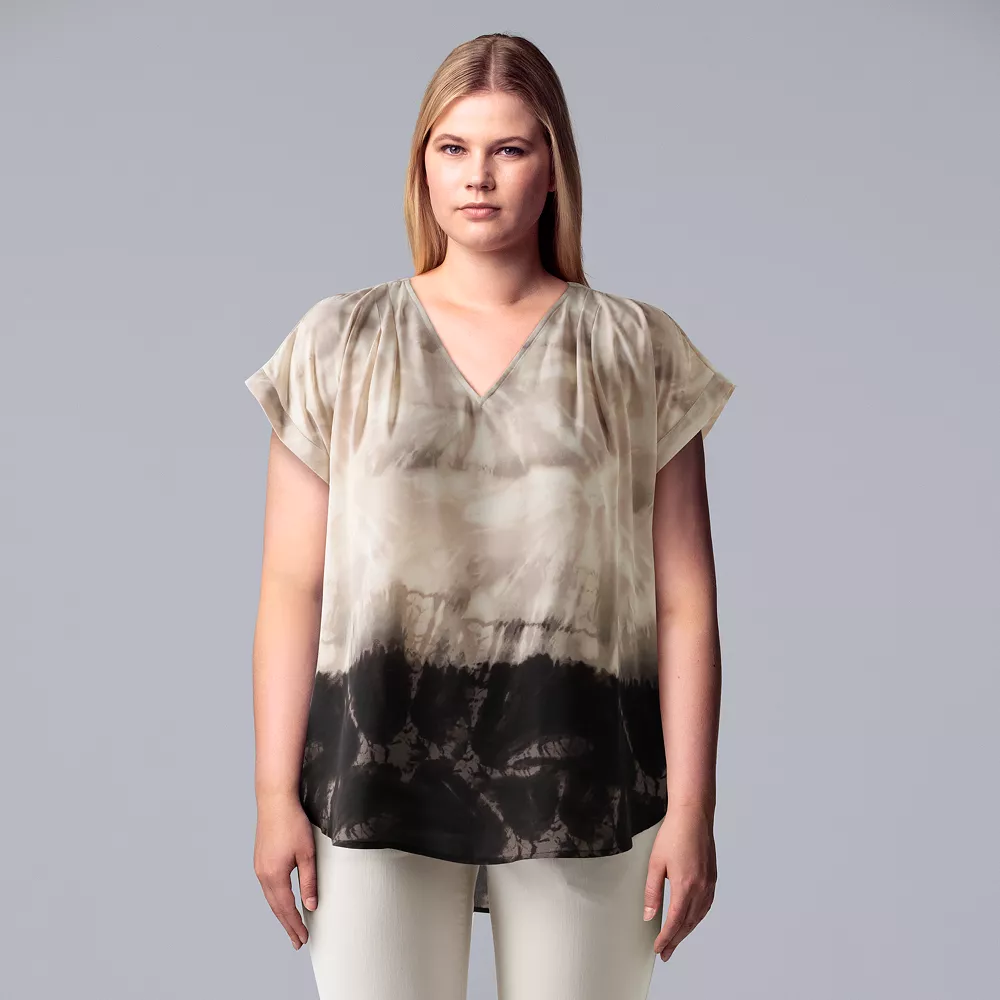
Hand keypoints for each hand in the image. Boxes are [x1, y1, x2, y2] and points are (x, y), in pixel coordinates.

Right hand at [253, 792, 318, 949]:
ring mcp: (259, 867)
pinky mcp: (260, 860)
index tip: (302, 939)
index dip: (295, 925)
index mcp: (274, 876)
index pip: (286, 909)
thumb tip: (311, 906)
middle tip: (297, 941)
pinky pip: (268, 887)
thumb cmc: (292, 823)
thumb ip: (309, 881)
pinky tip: (282, 902)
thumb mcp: (307, 853)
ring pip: (270, 898)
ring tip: (292, 926)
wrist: (275, 801)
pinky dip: (276, 900)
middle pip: (276, 908)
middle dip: (287, 925)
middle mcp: (263, 875)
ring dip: (281, 914)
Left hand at [643, 802, 717, 961]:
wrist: (693, 816)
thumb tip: (649, 914)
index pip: (674, 922)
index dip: (666, 938)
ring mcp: (708, 884)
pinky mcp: (712, 878)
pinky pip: (705, 906)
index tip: (659, 949)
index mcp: (685, 887)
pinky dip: (697, 918)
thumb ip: (652, 891)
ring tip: (676, 940)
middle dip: (676, 940)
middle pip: (687, 923)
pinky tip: (691, 920)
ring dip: (686, 931)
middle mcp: (700, 889)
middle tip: (666, 952)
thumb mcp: (655, 864)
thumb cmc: (673, 835)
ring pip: (698, 917)